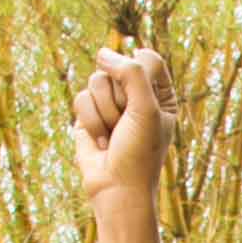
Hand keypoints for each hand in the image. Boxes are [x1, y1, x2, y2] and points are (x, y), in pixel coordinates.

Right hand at [72, 43, 176, 210]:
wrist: (117, 189)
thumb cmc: (140, 152)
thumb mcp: (145, 107)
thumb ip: (130, 72)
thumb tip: (102, 53)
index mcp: (160, 94)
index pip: (147, 59)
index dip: (140, 74)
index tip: (143, 102)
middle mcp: (135, 96)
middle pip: (117, 68)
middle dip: (119, 99)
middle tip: (127, 125)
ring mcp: (110, 105)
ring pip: (96, 81)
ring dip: (104, 112)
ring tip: (114, 135)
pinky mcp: (89, 115)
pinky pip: (81, 98)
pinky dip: (90, 122)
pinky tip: (101, 142)